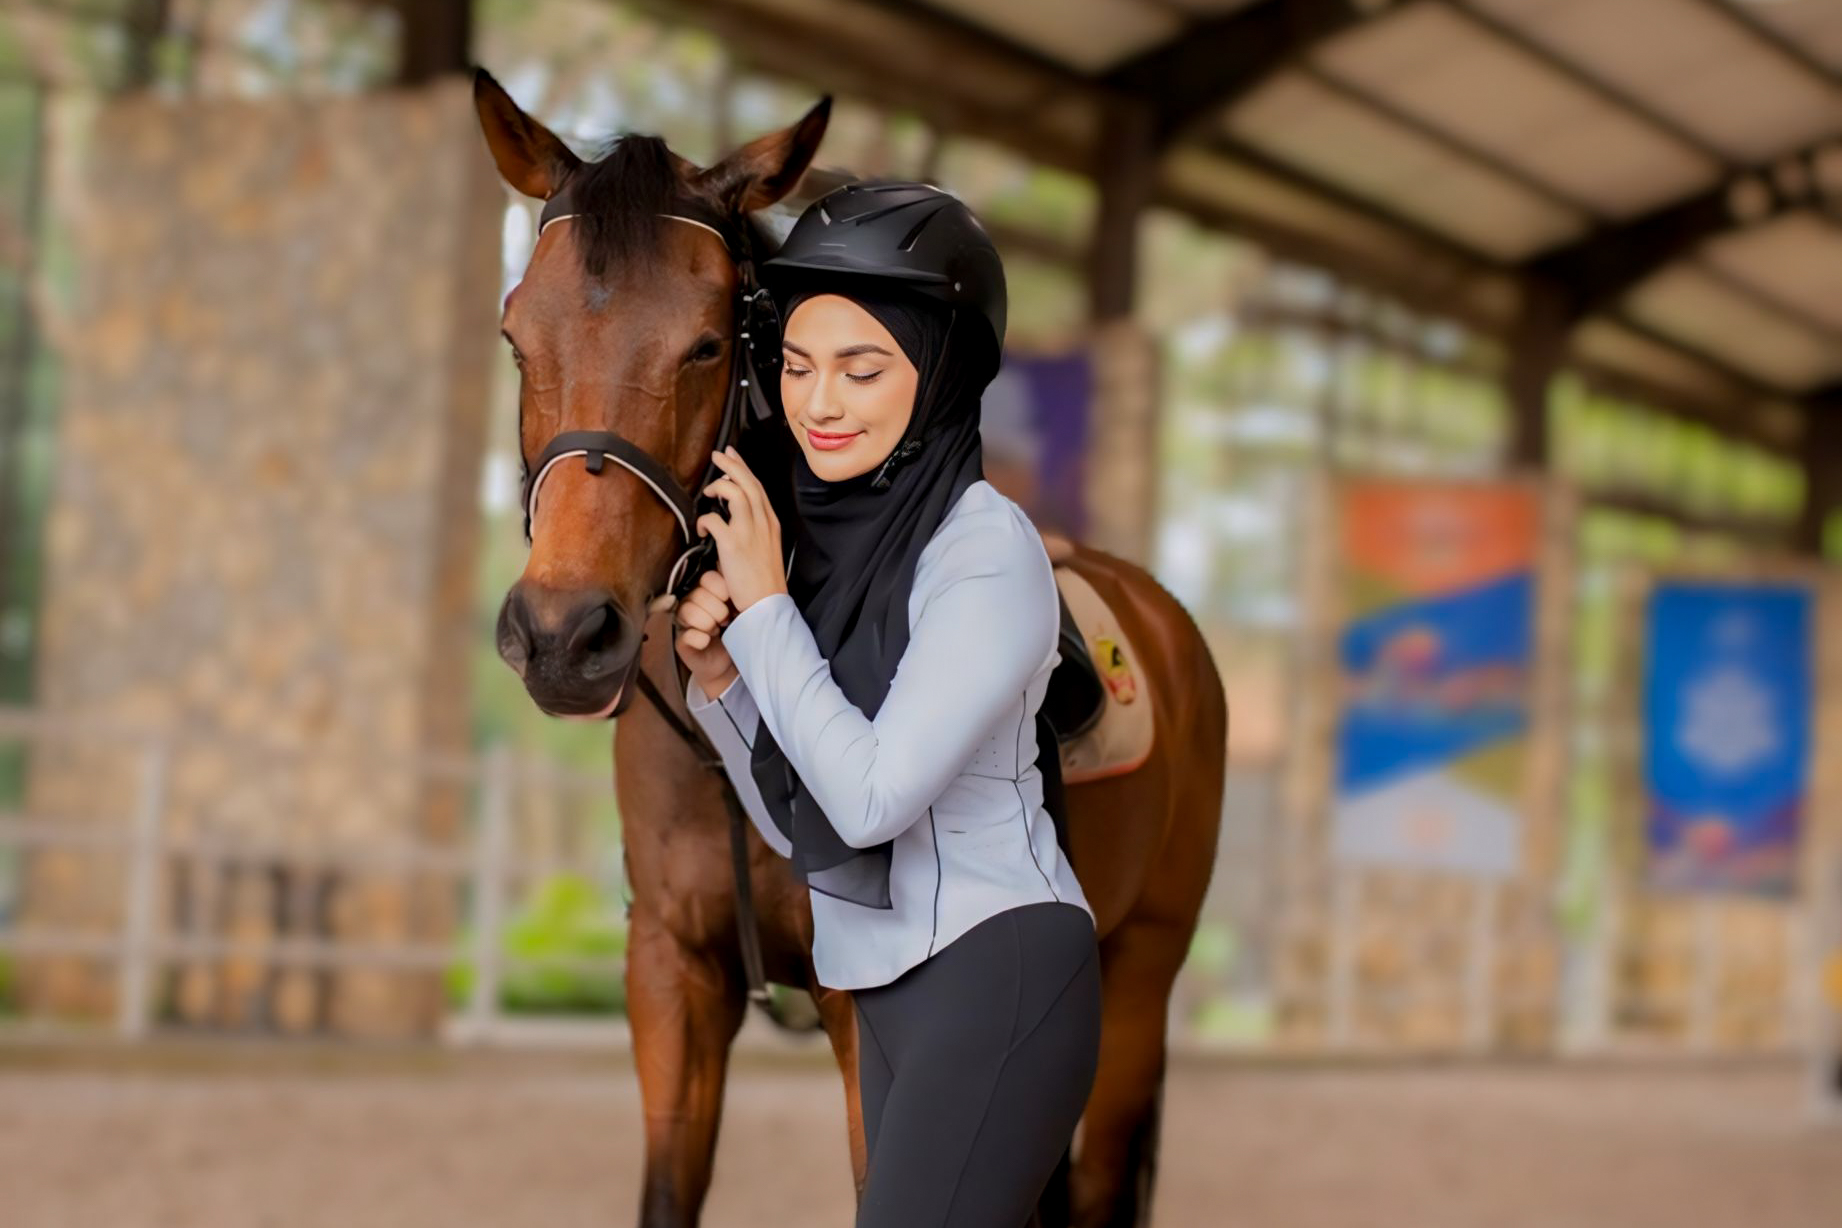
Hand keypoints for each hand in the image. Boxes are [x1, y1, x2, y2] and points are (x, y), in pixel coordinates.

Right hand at [674, 568, 738, 696]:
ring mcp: (684, 621)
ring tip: (718, 631)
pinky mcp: (681, 641)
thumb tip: (731, 567)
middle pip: (698, 594)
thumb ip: (737, 585)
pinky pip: (686, 634)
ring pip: (689, 611)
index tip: (733, 602)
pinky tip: (708, 641)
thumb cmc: (741, 630)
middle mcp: (692, 602)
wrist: (737, 662)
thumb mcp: (743, 605)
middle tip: (726, 621)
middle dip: (718, 610)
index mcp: (708, 590)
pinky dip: (700, 639)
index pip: (708, 577)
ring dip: (709, 624)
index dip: (722, 590)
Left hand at [697, 446, 787, 611]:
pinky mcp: (733, 545)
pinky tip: (702, 528)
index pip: (758, 487)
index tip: (733, 456)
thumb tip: (732, 516)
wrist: (767, 604)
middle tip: (718, 455)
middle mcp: (762, 522)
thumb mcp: (765, 547)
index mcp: (771, 523)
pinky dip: (705, 519)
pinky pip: (714, 520)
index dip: (743, 469)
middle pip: (747, 483)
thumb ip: (753, 528)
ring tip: (708, 491)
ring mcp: (748, 532)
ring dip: (719, 486)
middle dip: (731, 465)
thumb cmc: (764, 580)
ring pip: (735, 493)